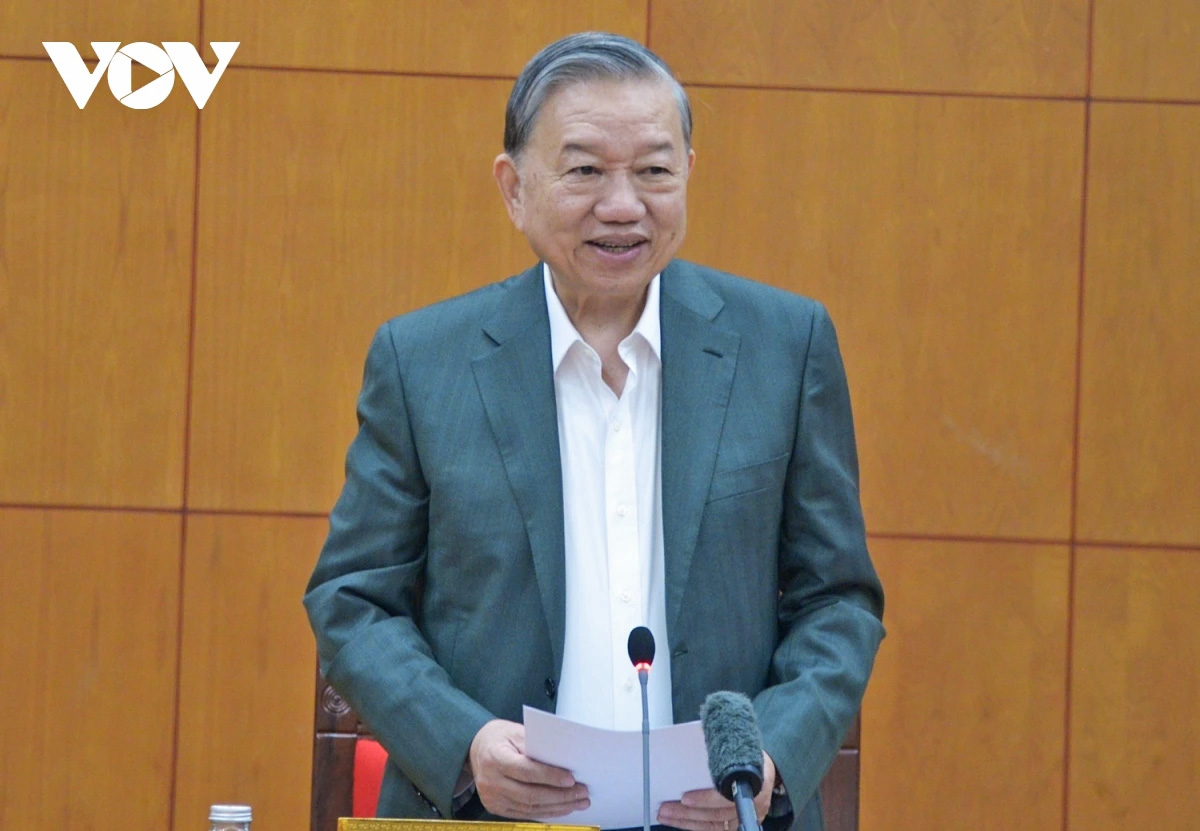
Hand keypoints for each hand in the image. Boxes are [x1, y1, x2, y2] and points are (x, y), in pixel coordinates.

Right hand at [468, 719, 589, 818]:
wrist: (475, 750)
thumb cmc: (500, 737)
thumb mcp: (516, 732)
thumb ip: (537, 746)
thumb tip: (564, 760)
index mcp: (495, 758)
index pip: (526, 771)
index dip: (550, 777)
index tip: (571, 779)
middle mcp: (491, 782)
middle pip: (530, 794)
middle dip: (561, 795)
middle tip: (583, 792)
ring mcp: (492, 798)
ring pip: (530, 808)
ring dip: (558, 807)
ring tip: (579, 802)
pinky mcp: (496, 808)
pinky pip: (525, 813)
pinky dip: (546, 812)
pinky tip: (562, 808)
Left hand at [657, 751, 775, 830]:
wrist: (764, 769)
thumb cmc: (747, 756)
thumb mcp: (737, 749)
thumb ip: (718, 756)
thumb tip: (687, 753)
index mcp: (755, 779)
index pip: (727, 794)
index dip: (705, 799)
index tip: (685, 798)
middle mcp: (755, 802)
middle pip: (717, 813)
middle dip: (687, 812)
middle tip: (665, 808)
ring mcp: (749, 816)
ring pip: (714, 824)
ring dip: (687, 821)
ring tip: (667, 815)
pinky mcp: (739, 823)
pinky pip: (714, 828)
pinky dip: (695, 825)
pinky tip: (680, 821)